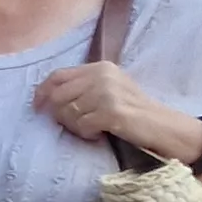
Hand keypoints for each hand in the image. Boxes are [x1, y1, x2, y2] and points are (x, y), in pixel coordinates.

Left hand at [34, 61, 180, 149]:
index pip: (57, 76)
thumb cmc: (133, 111)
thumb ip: (82, 87)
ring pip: (67, 113)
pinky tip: (98, 134)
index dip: (42, 92)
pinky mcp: (111, 111)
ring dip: (74, 126)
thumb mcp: (109, 89)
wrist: (163, 126)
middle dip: (59, 115)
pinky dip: (86, 134)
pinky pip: (81, 126)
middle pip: (58, 96)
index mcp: (100, 67)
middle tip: (75, 125)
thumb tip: (44, 98)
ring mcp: (107, 92)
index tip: (37, 107)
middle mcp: (103, 75)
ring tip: (91, 129)